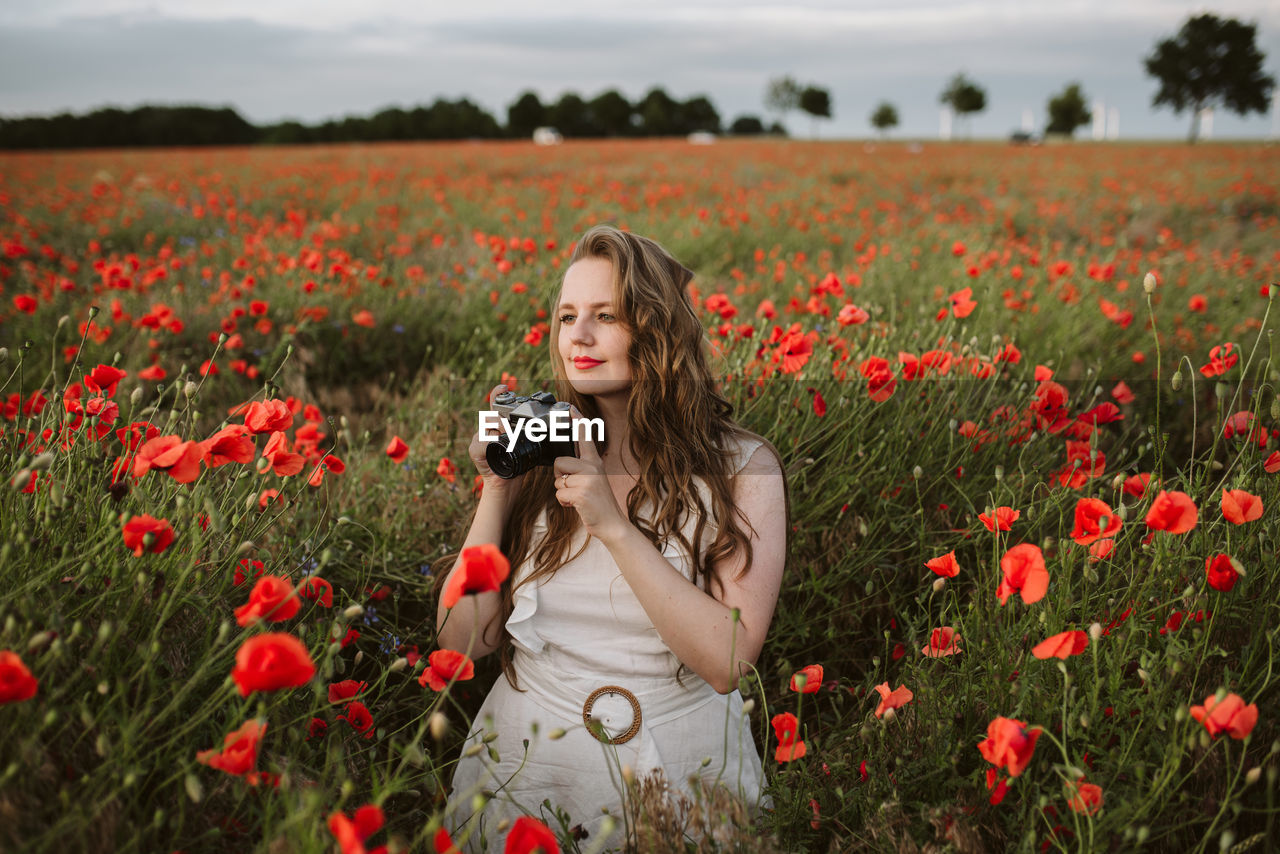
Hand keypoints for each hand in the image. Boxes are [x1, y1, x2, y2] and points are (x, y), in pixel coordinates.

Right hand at [469, 384, 523, 498]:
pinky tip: (495, 445)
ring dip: (498, 430)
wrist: (506, 487)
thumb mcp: (528, 448)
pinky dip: (489, 443)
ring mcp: (479, 439)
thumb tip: (548, 427)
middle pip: (492, 415)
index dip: (498, 394)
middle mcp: (487, 430)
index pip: (496, 407)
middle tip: (511, 428)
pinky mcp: (475, 451)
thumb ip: (530, 436)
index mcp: (499, 427)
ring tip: (508, 438)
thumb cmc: (517, 467)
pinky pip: (480, 442)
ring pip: (486, 427)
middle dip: (502, 418)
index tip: (504, 387)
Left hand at [552, 406, 629, 544]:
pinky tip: (577, 505)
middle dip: (560, 477)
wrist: (612, 523)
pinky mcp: (582, 493)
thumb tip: (563, 463)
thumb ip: (581, 468)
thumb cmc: (599, 503)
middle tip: (574, 487)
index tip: (571, 409)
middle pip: (560, 462)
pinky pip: (559, 493)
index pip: (585, 437)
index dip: (578, 422)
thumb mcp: (594, 480)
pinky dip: (564, 502)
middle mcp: (592, 467)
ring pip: (558, 480)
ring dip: (563, 492)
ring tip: (578, 497)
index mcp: (595, 462)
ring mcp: (588, 479)